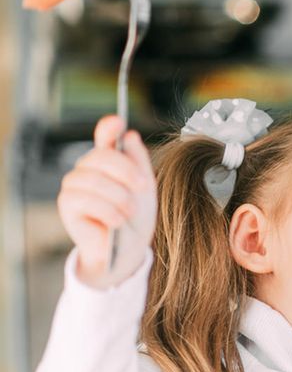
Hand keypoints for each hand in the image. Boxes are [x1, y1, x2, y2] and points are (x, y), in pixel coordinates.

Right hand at [58, 116, 156, 287]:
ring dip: (120, 197)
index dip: (108, 128)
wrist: (127, 250)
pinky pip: (88, 200)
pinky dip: (109, 211)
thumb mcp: (145, 189)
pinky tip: (116, 222)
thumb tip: (131, 135)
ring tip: (129, 212)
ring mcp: (73, 186)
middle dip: (127, 172)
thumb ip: (138, 162)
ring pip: (95, 180)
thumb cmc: (135, 218)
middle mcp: (86, 169)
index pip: (104, 138)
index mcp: (107, 163)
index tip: (117, 121)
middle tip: (142, 188)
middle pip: (102, 156)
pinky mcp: (67, 206)